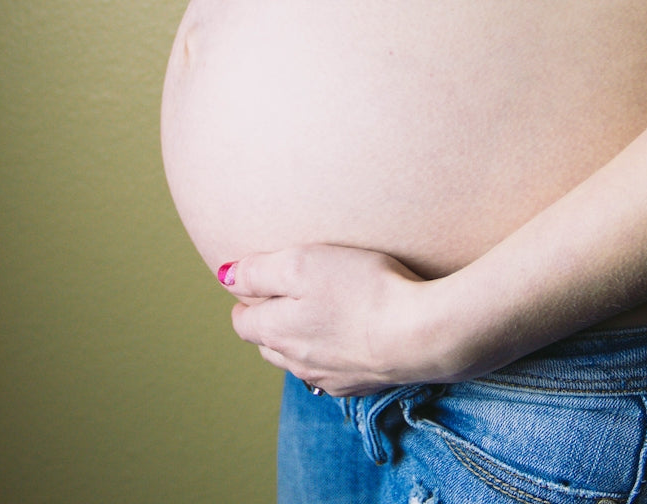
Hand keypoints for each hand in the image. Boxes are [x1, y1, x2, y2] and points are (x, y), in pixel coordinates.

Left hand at [218, 244, 450, 395]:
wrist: (421, 334)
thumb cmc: (361, 290)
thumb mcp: (301, 263)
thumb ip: (257, 271)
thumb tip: (225, 276)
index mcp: (275, 332)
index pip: (242, 322)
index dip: (248, 300)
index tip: (260, 284)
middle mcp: (296, 362)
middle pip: (268, 344)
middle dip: (271, 321)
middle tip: (287, 296)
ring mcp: (330, 378)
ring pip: (299, 360)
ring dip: (301, 340)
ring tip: (318, 316)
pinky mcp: (361, 383)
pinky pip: (333, 371)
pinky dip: (333, 354)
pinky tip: (349, 337)